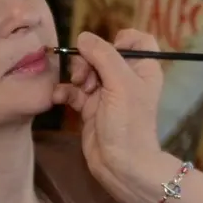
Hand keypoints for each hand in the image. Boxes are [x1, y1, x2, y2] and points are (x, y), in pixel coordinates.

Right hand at [52, 29, 163, 202]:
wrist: (120, 166)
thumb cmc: (128, 123)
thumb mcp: (120, 83)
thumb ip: (102, 56)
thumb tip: (83, 37)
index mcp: (143, 69)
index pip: (137, 40)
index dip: (122, 40)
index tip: (108, 50)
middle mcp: (125, 78)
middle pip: (102, 53)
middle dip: (89, 60)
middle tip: (85, 76)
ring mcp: (106, 93)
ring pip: (86, 70)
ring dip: (77, 76)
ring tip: (78, 89)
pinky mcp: (90, 107)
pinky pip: (74, 90)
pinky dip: (65, 92)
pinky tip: (59, 98)